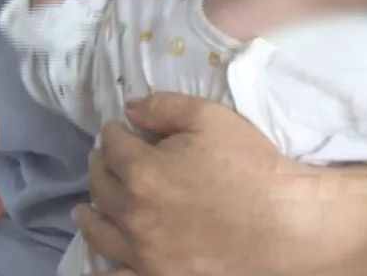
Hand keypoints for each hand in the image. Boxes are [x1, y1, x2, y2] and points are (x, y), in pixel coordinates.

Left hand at [71, 92, 299, 275]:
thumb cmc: (249, 165)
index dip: (114, 132)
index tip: (118, 128)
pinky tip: (98, 264)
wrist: (282, 221)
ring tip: (84, 209)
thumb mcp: (210, 117)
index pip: (114, 145)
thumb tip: (130, 109)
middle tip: (102, 159)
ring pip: (100, 231)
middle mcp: (132, 212)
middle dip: (100, 166)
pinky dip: (101, 269)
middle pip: (102, 185)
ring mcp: (142, 250)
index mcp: (141, 170)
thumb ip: (164, 107)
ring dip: (89, 214)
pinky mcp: (158, 275)